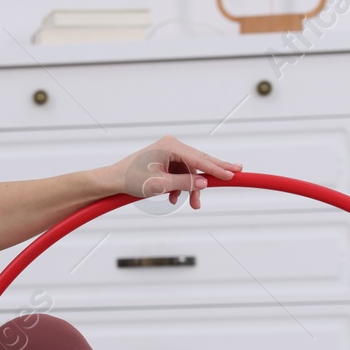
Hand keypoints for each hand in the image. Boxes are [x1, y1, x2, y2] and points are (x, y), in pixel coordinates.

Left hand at [106, 135, 241, 209]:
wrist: (114, 181)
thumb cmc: (131, 179)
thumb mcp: (161, 185)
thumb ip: (184, 183)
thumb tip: (203, 182)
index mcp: (170, 146)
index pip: (199, 158)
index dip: (217, 168)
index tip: (232, 174)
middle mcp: (171, 146)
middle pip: (199, 161)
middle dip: (211, 176)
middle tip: (236, 174)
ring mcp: (168, 153)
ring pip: (190, 171)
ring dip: (191, 188)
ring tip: (192, 204)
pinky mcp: (165, 161)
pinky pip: (180, 173)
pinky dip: (180, 186)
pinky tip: (173, 198)